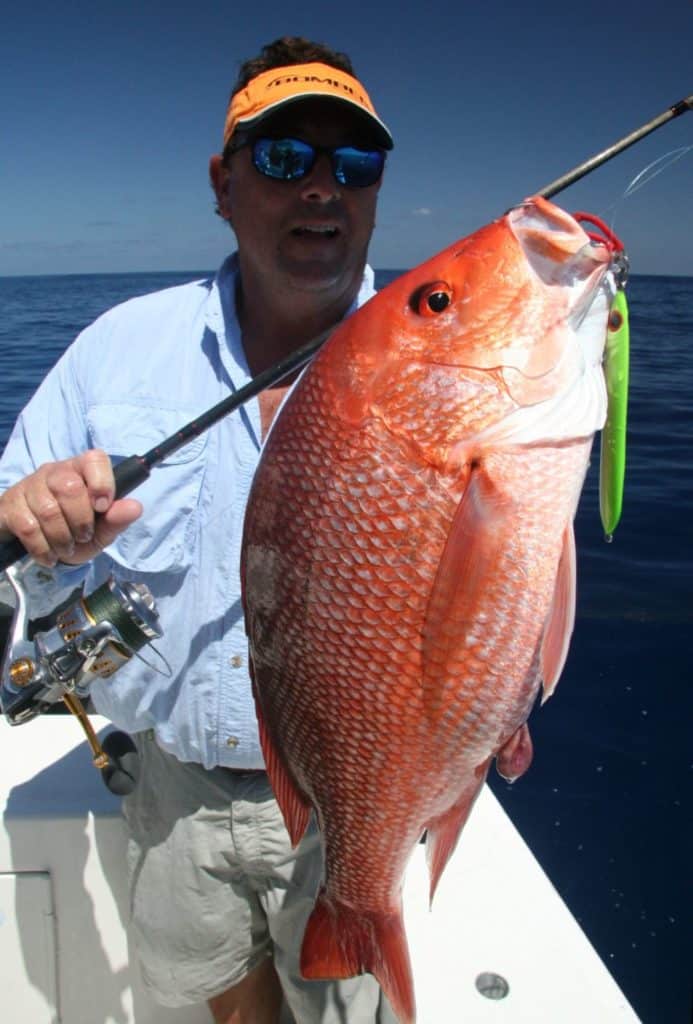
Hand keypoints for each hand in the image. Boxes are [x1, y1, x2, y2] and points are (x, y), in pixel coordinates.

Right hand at [0, 450, 141, 565]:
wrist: (39, 546)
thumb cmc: (74, 531)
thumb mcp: (101, 531)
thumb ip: (117, 520)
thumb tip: (135, 507)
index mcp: (81, 471)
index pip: (94, 459)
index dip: (101, 482)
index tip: (102, 507)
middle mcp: (54, 472)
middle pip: (70, 487)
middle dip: (81, 520)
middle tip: (83, 536)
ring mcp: (30, 486)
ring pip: (48, 510)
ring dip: (62, 538)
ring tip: (66, 548)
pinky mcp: (11, 504)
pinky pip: (28, 527)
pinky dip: (43, 548)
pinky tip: (49, 555)